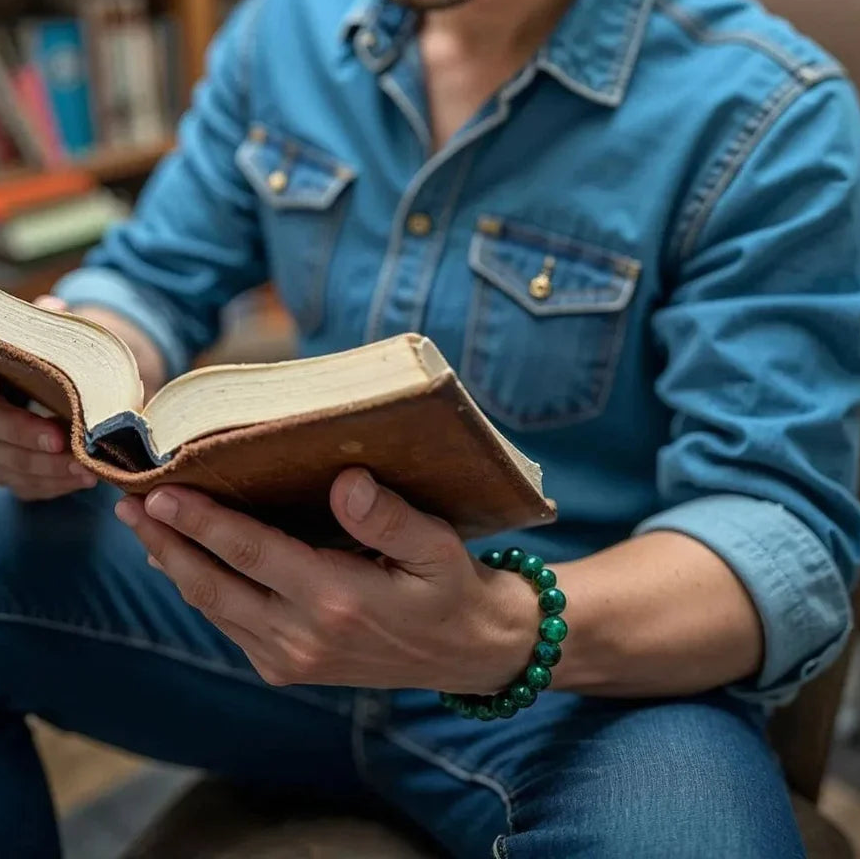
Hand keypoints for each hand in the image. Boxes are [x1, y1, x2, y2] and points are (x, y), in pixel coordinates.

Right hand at [0, 296, 96, 500]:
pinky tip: (81, 482)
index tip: (58, 438)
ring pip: (15, 476)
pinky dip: (53, 488)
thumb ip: (39, 329)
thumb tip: (54, 308)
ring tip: (92, 475)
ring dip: (54, 479)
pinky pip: (26, 488)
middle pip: (4, 455)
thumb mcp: (31, 339)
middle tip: (86, 465)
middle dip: (46, 463)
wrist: (20, 377)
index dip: (22, 429)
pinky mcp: (6, 471)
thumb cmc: (29, 355)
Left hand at [115, 469, 538, 691]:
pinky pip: (231, 624)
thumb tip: (346, 481)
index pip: (253, 553)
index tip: (160, 493)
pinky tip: (184, 566)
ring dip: (175, 566)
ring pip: (214, 608)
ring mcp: (291, 659)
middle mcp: (303, 637)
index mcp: (338, 601)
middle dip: (167, 543)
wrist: (465, 653)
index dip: (202, 522)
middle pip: (214, 584)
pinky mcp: (288, 667)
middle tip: (128, 505)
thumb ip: (390, 518)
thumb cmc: (452, 590)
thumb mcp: (438, 548)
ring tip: (146, 528)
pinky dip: (201, 592)